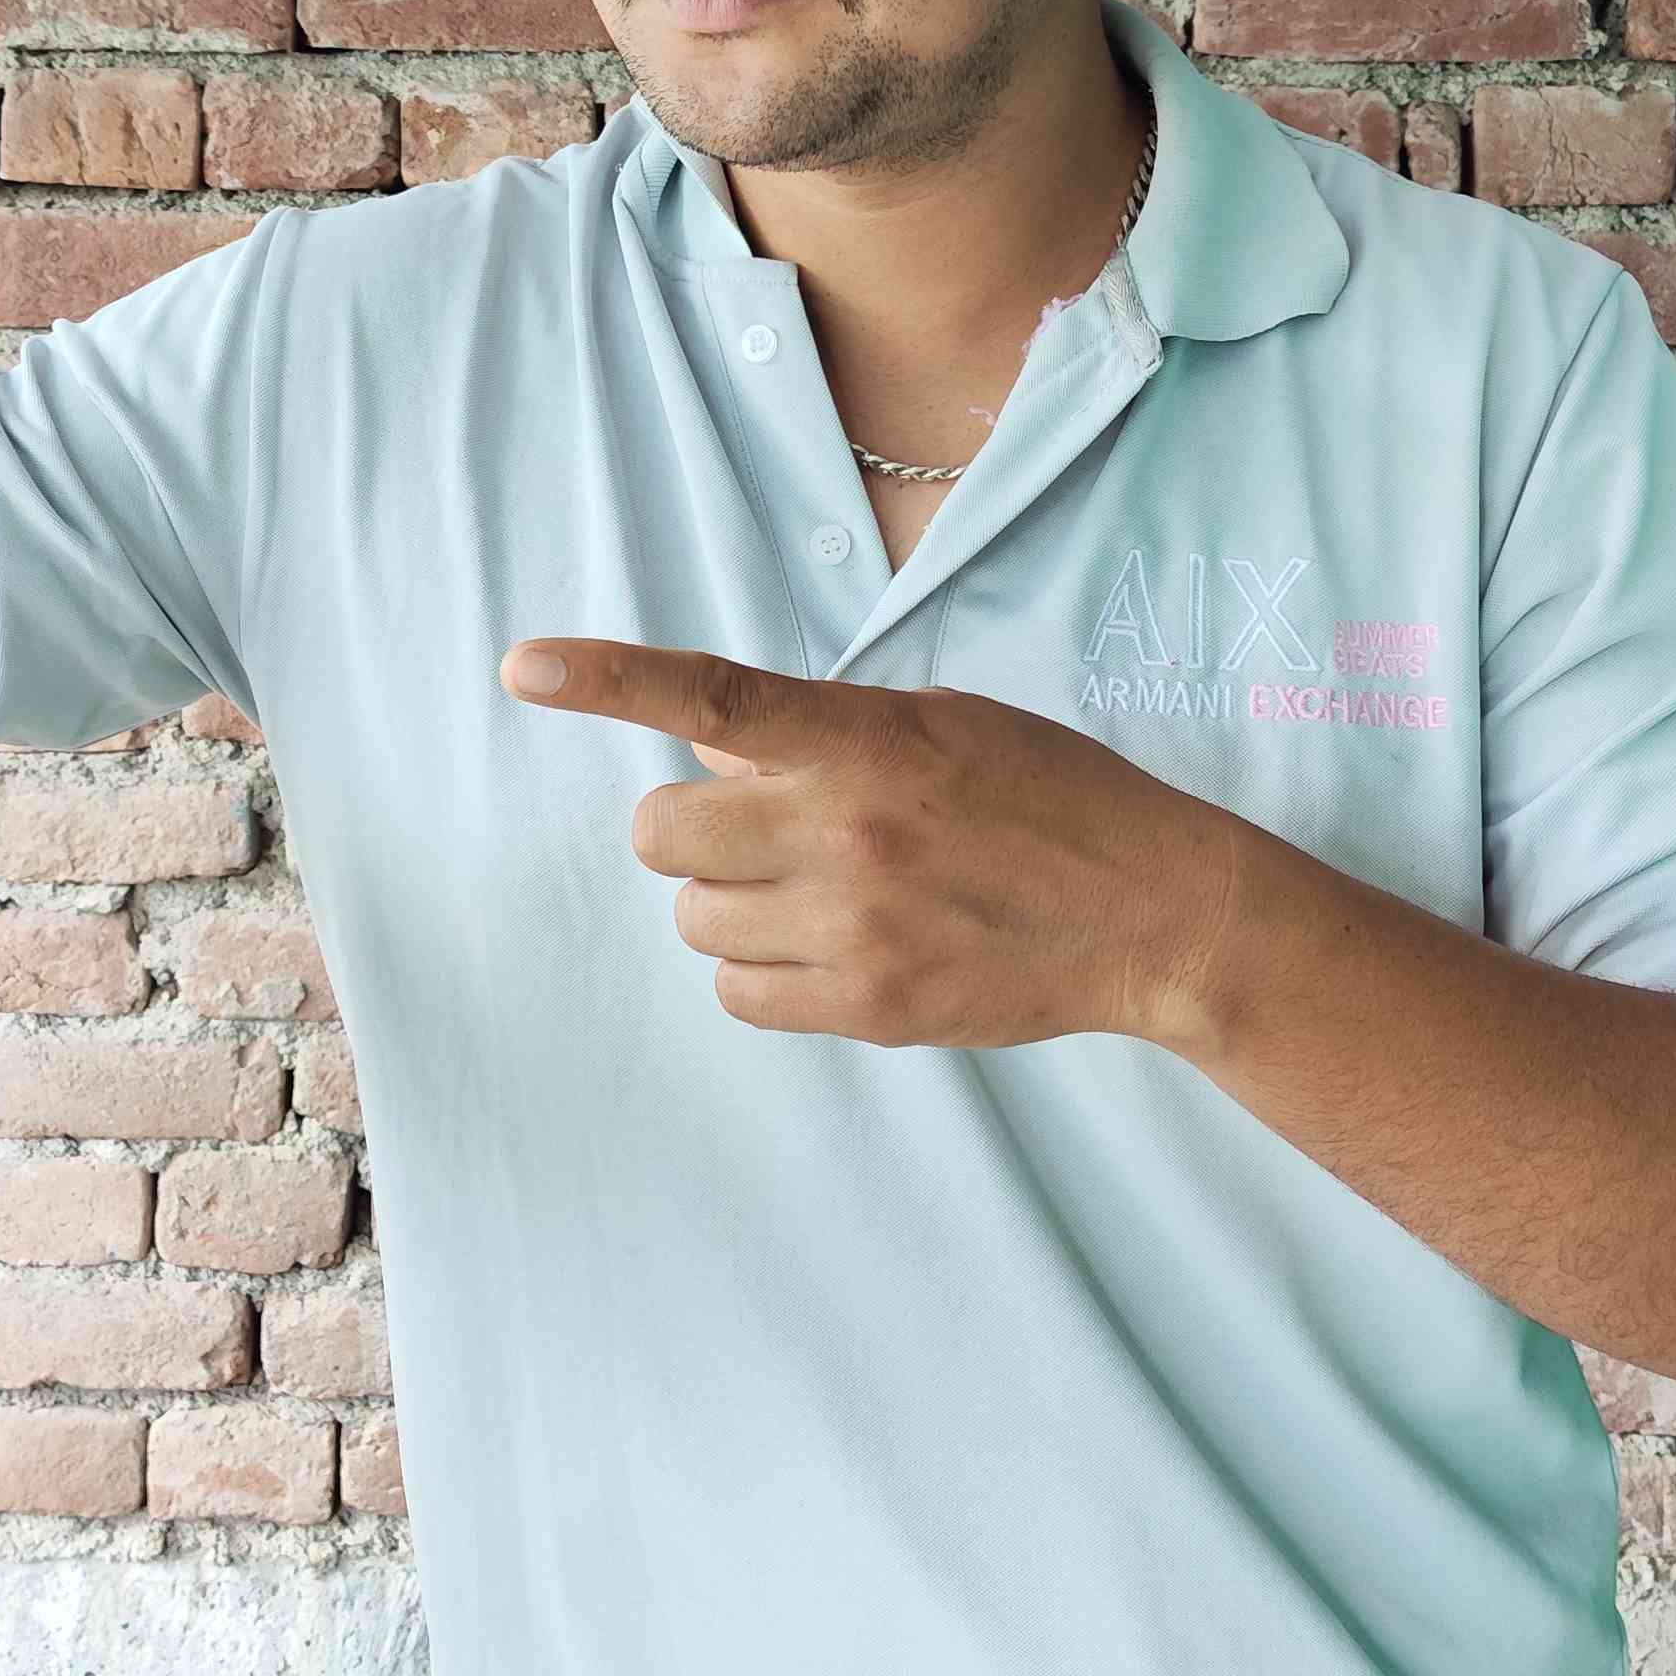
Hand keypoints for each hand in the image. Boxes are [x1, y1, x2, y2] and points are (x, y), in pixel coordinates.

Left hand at [499, 634, 1247, 1050]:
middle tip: (763, 828)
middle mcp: (847, 829)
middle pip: (664, 831)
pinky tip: (829, 948)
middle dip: (695, 828)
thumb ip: (821, 730)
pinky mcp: (866, 1008)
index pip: (711, 696)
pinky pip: (737, 995)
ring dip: (729, 902)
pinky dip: (760, 973)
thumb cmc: (1048, 798)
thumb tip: (710, 745)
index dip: (607, 679)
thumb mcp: (942, 724)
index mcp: (867, 739)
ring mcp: (853, 926)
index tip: (523, 667)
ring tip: (817, 892)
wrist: (1152, 914)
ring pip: (695, 919)